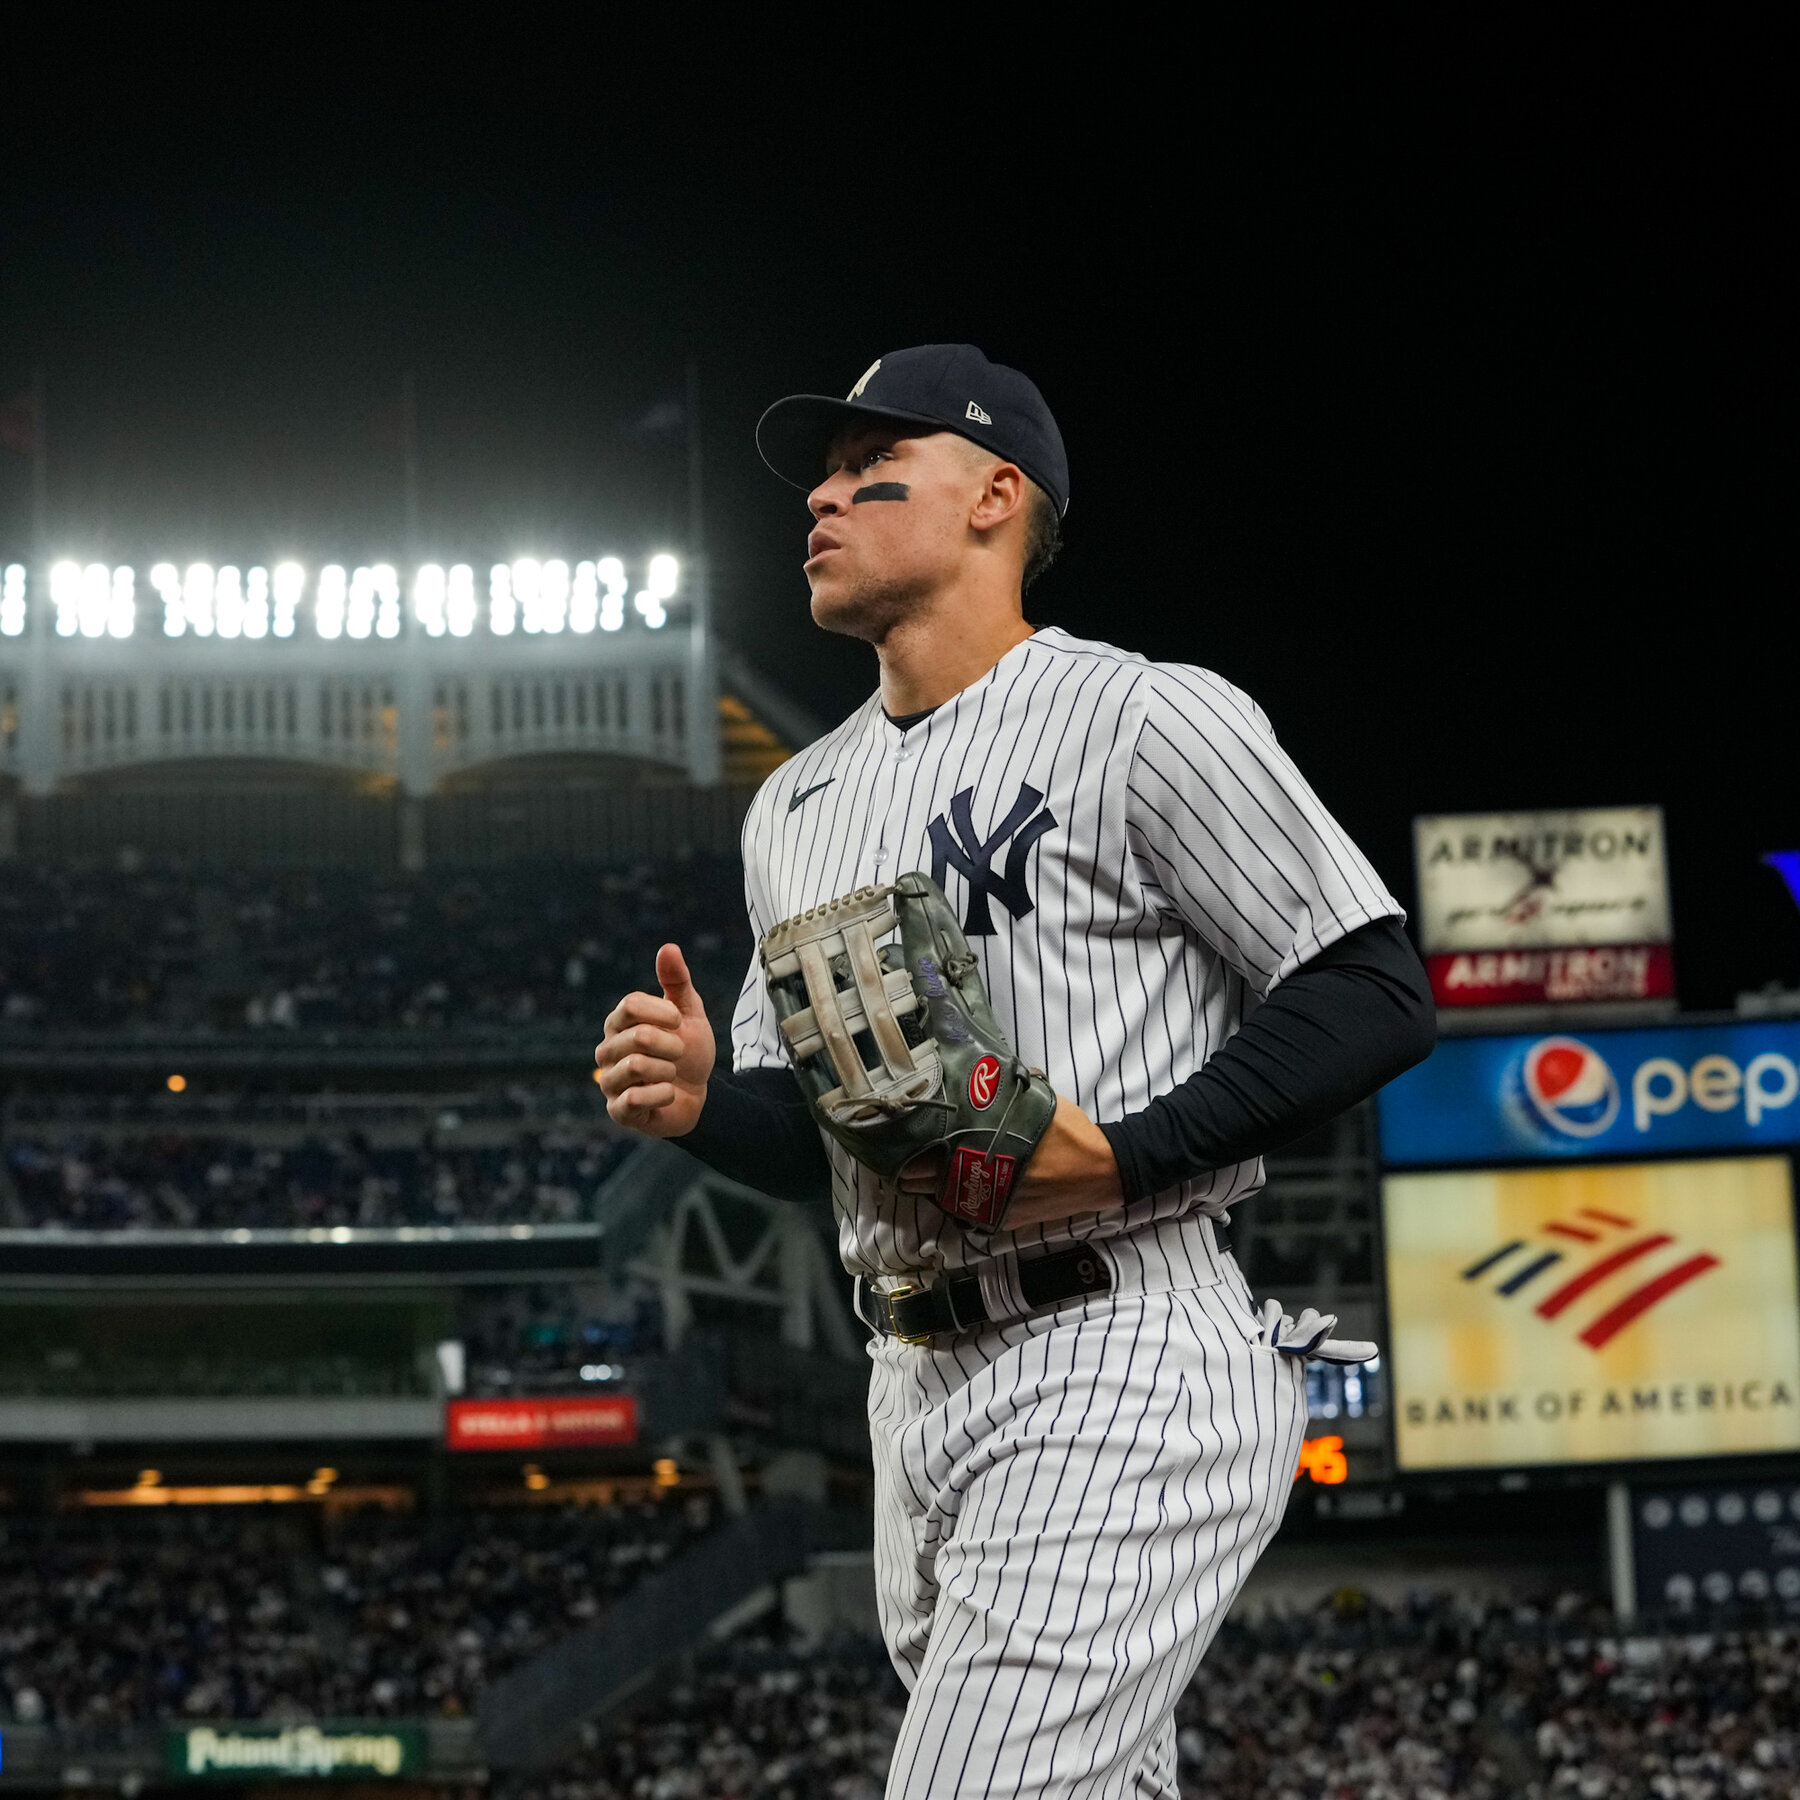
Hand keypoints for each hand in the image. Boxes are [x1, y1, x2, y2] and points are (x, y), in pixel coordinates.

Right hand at [595, 944, 715, 1136]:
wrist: (699, 1095)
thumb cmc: (689, 1051)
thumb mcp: (689, 1014)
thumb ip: (677, 982)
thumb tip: (668, 947)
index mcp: (619, 1022)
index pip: (630, 1005)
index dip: (663, 1012)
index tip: (679, 1021)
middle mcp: (607, 1050)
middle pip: (638, 1036)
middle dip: (672, 1045)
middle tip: (679, 1053)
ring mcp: (609, 1081)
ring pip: (637, 1067)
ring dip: (669, 1070)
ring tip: (671, 1074)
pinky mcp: (618, 1111)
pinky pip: (637, 1099)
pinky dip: (664, 1094)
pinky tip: (668, 1093)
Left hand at [896, 1094, 1123, 1228]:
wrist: (1102, 1171)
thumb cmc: (1070, 1132)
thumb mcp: (1036, 1102)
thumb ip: (1002, 1095)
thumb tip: (977, 1071)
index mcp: (990, 1146)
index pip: (933, 1154)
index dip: (910, 1150)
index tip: (896, 1140)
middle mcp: (988, 1179)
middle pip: (931, 1181)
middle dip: (912, 1172)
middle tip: (899, 1159)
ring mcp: (995, 1204)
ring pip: (946, 1201)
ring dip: (931, 1189)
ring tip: (916, 1176)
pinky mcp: (1006, 1219)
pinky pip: (969, 1212)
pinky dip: (957, 1202)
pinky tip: (950, 1190)